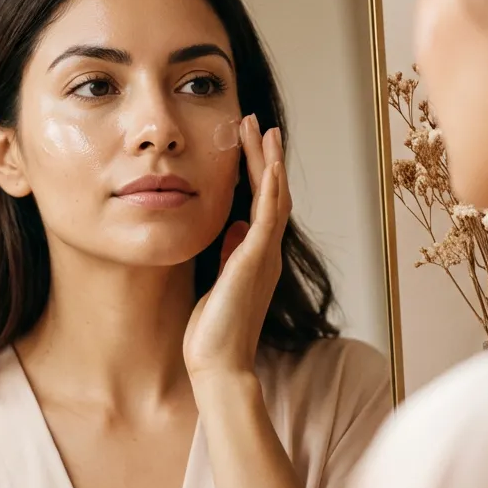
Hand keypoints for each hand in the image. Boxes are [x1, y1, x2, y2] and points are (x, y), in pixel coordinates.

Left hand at [182, 114, 291, 382]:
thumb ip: (228, 254)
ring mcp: (264, 255)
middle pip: (271, 193)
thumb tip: (232, 227)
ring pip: (273, 197)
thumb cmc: (213, 332)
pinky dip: (271, 187)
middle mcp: (265, 252)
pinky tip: (268, 164)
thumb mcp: (218, 283)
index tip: (248, 142)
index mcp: (255, 256)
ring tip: (262, 129)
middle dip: (264, 156)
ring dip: (268, 161)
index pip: (260, 204)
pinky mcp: (255, 260)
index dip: (257, 171)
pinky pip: (268, 216)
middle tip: (258, 123)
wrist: (218, 365)